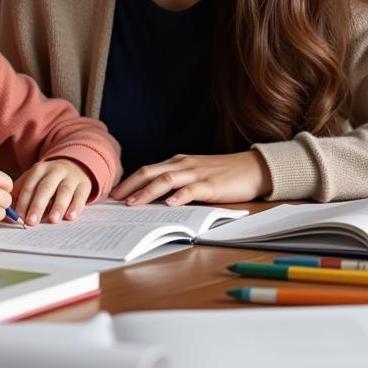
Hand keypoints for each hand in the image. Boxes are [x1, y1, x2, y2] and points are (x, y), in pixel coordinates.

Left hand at [13, 159, 92, 224]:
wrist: (75, 165)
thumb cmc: (49, 178)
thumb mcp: (34, 179)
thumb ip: (20, 192)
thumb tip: (8, 212)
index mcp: (39, 169)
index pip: (29, 186)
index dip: (23, 201)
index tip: (19, 217)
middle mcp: (55, 171)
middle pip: (45, 188)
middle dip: (38, 205)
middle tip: (31, 222)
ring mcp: (71, 177)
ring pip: (64, 191)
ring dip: (58, 206)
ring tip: (53, 220)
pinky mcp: (84, 185)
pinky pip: (81, 196)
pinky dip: (76, 206)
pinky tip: (70, 216)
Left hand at [117, 151, 271, 206]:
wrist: (253, 168)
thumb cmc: (224, 174)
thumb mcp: (196, 174)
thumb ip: (178, 182)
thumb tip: (156, 199)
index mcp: (178, 162)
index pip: (148, 170)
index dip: (129, 181)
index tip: (114, 193)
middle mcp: (184, 165)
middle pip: (150, 172)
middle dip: (130, 186)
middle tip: (114, 199)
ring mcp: (197, 173)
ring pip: (166, 180)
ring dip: (147, 192)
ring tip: (133, 203)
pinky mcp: (211, 184)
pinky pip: (192, 189)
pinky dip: (179, 196)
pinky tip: (170, 204)